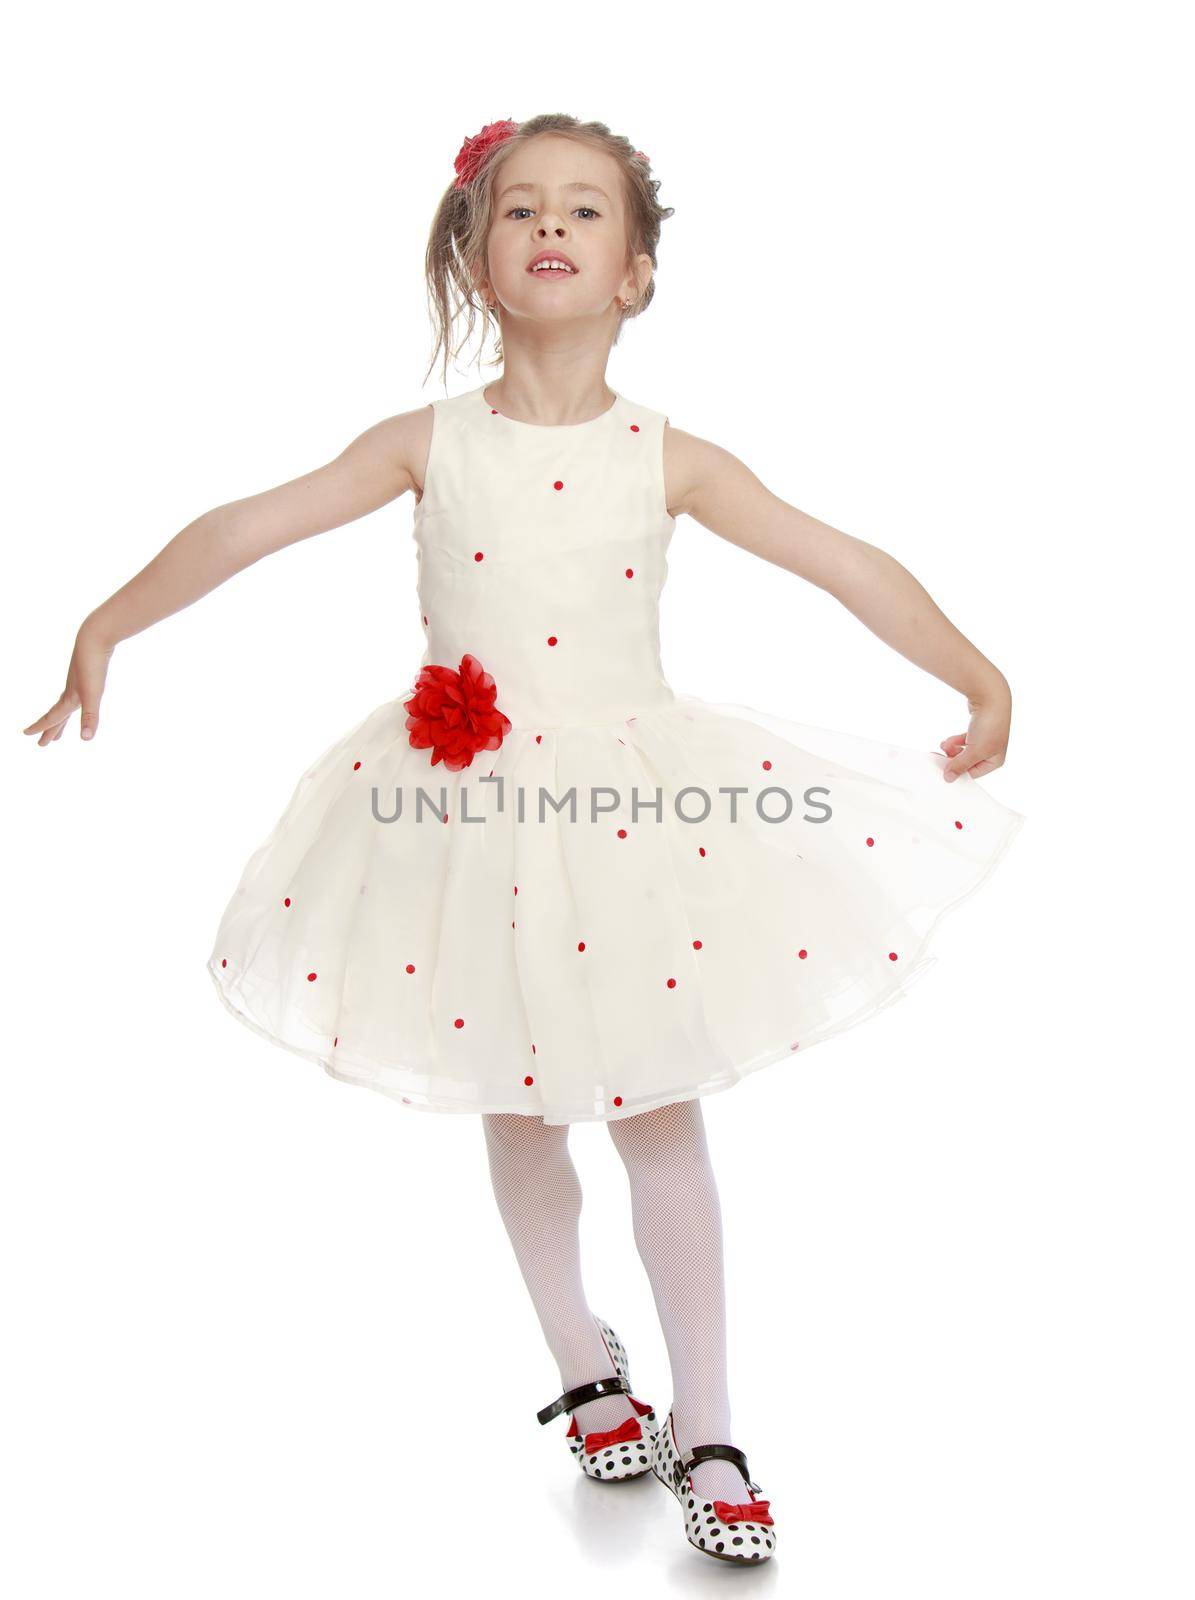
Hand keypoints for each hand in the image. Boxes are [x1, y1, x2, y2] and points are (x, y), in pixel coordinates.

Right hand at [22, 621, 115, 746]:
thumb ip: (90, 717)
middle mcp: (71, 691)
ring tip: (61, 726)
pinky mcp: (86, 672)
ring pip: (66, 704)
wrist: (95, 637)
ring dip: (62, 717)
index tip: (27, 735)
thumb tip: (86, 740)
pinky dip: (73, 700)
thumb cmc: (93, 666)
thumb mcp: (94, 695)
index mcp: (70, 698)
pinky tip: (78, 697)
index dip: (42, 728)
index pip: (53, 717)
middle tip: (42, 743)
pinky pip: (75, 691)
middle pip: (57, 715)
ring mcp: (77, 681)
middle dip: (50, 730)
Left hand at [940, 689, 1010, 781]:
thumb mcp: (974, 751)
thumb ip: (960, 765)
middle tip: (939, 758)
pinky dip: (954, 741)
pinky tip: (946, 741)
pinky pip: (963, 741)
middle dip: (953, 759)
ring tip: (943, 746)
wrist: (990, 696)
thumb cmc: (989, 725)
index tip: (944, 769)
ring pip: (963, 751)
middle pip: (967, 762)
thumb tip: (949, 778)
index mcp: (995, 760)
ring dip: (951, 750)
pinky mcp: (977, 730)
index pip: (973, 773)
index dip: (958, 772)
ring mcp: (985, 740)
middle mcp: (992, 751)